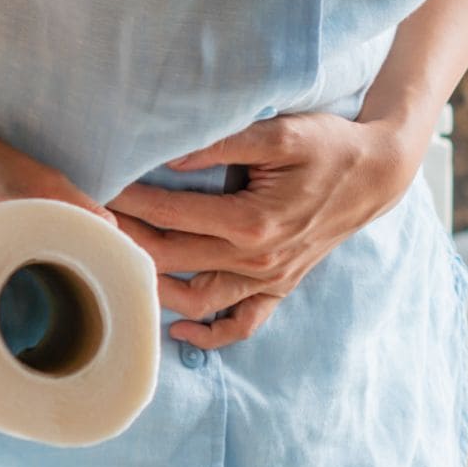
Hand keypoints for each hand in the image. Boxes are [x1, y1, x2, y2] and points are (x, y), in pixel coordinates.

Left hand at [106, 113, 427, 348]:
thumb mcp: (281, 132)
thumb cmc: (330, 145)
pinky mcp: (280, 286)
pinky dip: (211, 333)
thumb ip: (223, 144)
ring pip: (198, 298)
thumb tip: (171, 155)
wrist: (377, 174)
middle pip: (171, 259)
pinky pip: (243, 324)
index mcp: (252, 222)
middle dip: (125, 241)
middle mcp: (258, 259)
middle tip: (90, 223)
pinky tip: (179, 326)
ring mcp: (270, 279)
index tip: (94, 187)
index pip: (170, 214)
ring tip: (118, 265)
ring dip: (154, 286)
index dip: (127, 201)